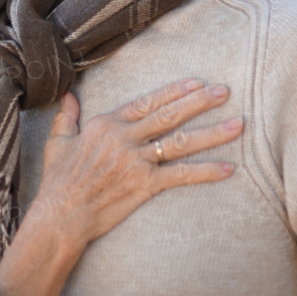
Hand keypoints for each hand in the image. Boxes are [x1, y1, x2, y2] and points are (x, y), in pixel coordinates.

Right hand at [33, 78, 239, 247]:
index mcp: (107, 123)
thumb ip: (67, 116)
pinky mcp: (145, 184)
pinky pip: (181, 175)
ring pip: (181, 142)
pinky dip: (206, 171)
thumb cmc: (58, 179)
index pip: (147, 102)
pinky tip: (228, 168)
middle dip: (200, 101)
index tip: (196, 82)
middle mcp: (125, 138)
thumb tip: (68, 95)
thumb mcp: (58, 141)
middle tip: (225, 91)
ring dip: (213, 133)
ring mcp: (136, 161)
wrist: (61, 213)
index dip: (174, 91)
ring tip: (238, 124)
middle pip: (170, 115)